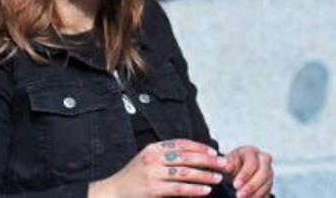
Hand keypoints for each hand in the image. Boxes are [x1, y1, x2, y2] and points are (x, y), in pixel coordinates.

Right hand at [87, 140, 225, 195]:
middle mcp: (154, 158)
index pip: (183, 144)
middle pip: (188, 157)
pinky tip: (205, 190)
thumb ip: (166, 155)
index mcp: (154, 148)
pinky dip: (194, 189)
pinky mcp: (153, 189)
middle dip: (209, 160)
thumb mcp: (147, 158)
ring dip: (205, 175)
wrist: (112, 193)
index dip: (201, 147)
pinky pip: (179, 188)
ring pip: (186, 172)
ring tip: (217, 178)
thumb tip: (194, 155)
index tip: (214, 152)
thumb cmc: (133, 177)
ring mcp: (153, 174)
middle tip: (223, 164)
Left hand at [225, 144, 273, 197]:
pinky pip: (268, 191)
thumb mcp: (225, 163)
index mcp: (251, 152)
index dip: (245, 174)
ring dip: (255, 193)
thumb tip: (226, 165)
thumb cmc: (229, 166)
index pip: (252, 163)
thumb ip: (226, 164)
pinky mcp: (269, 182)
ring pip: (267, 183)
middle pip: (264, 172)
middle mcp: (263, 160)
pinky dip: (259, 197)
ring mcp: (268, 171)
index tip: (235, 185)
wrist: (233, 173)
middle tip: (239, 195)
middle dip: (252, 185)